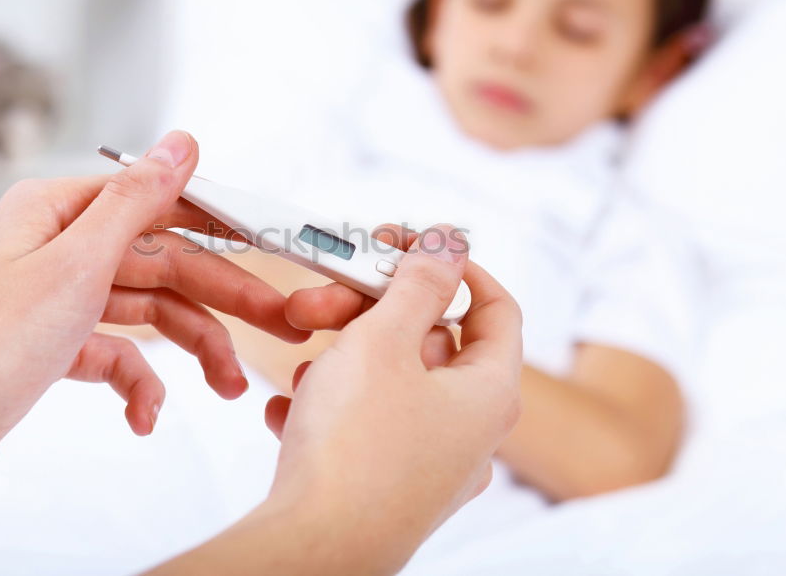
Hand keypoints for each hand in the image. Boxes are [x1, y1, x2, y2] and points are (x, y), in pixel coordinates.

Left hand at [0, 130, 307, 517]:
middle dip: (221, 298)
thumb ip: (137, 201)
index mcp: (60, 212)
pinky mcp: (52, 350)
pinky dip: (136, 384)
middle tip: (279, 324)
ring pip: (147, 313)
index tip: (271, 246)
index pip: (161, 205)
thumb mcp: (75, 264)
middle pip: (163, 263)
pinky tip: (146, 416)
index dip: (221, 227)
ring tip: (228, 387)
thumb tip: (182, 142)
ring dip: (190, 349)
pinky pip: (114, 357)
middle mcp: (59, 250)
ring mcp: (57, 302)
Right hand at [263, 225, 522, 571]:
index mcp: (488, 392)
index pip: (496, 308)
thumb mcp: (383, 341)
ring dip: (342, 360)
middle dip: (369, 312)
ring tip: (303, 364)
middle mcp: (469, 431)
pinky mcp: (390, 486)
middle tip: (321, 300)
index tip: (408, 250)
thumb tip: (450, 241)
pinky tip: (289, 410)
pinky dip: (330, 408)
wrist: (313, 548)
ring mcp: (431, 464)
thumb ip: (418, 284)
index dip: (456, 269)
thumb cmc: (355, 449)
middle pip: (429, 343)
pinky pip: (366, 428)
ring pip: (390, 385)